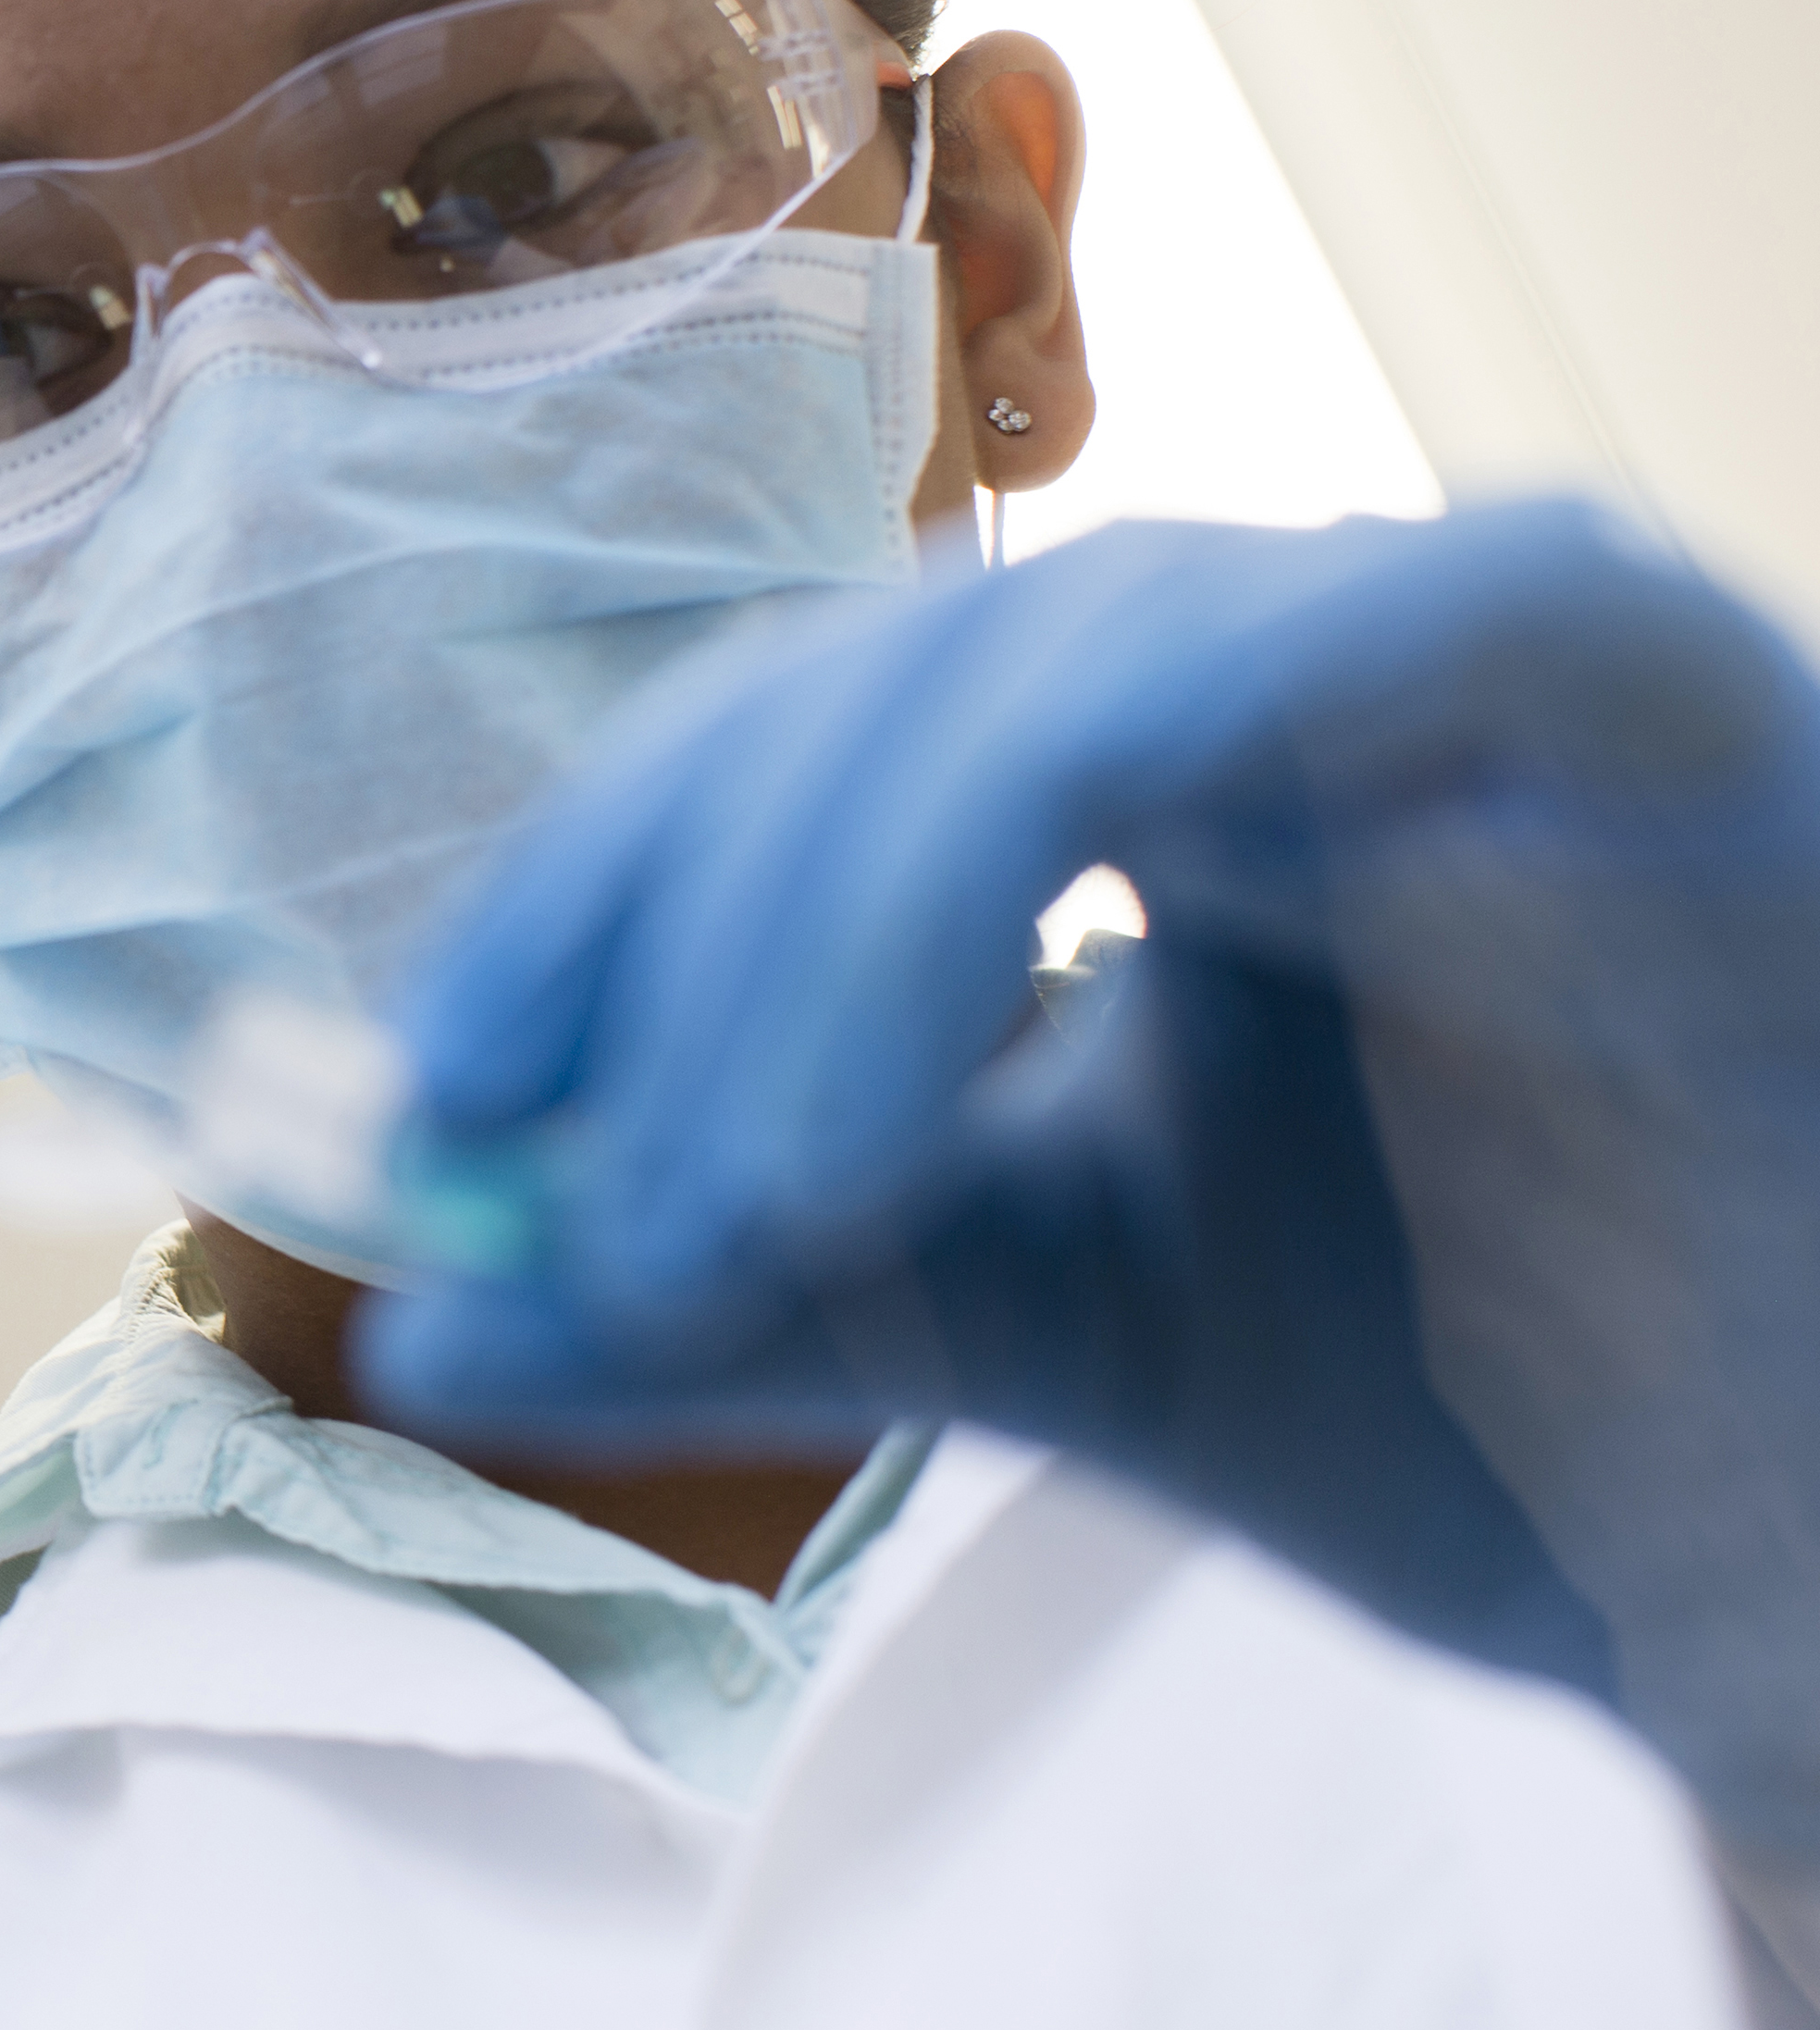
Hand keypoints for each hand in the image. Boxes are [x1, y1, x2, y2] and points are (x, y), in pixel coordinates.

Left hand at [371, 504, 1819, 1865]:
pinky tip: (940, 1068)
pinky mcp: (1619, 653)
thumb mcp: (1053, 1330)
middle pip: (869, 688)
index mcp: (1137, 766)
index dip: (590, 900)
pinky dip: (1095, 805)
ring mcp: (1445, 627)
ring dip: (830, 932)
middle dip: (674, 930)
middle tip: (560, 1192)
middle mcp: (1274, 656)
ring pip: (1038, 666)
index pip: (788, 745)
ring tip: (729, 1200)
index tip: (434, 1104)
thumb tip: (409, 1318)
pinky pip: (1319, 638)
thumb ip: (756, 1303)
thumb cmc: (1510, 1402)